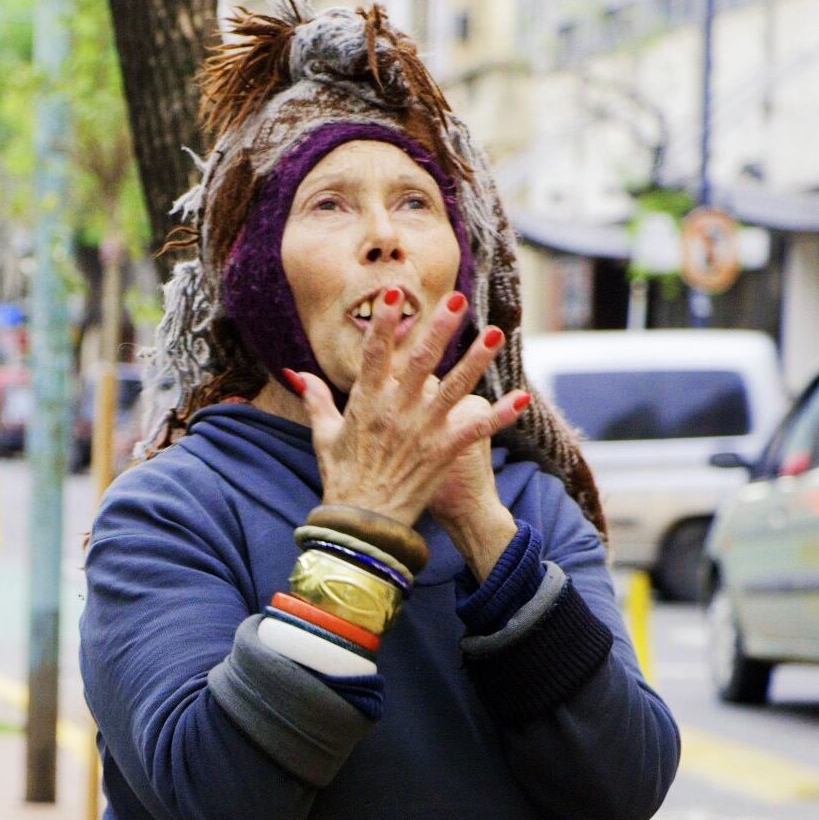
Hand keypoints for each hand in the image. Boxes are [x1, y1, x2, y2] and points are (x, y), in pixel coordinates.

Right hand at [288, 287, 528, 529]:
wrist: (360, 524)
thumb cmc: (341, 480)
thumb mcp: (324, 437)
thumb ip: (316, 400)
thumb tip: (297, 373)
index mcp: (366, 404)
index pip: (375, 355)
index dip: (383, 324)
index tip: (393, 295)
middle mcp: (395, 412)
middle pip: (421, 361)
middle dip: (439, 328)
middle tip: (457, 299)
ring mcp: (421, 432)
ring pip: (453, 387)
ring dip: (476, 359)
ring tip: (496, 333)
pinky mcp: (441, 453)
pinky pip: (474, 430)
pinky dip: (498, 415)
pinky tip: (521, 398)